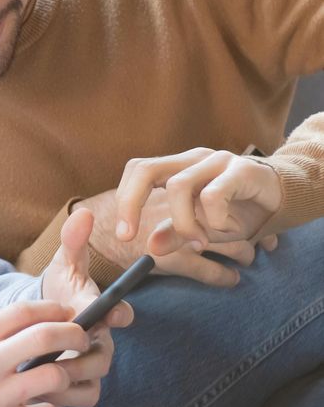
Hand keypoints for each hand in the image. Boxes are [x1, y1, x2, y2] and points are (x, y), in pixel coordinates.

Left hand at [40, 207, 132, 406]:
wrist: (41, 320)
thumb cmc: (58, 290)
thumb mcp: (63, 264)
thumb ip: (73, 241)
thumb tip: (83, 212)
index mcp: (101, 311)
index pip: (121, 314)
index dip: (118, 314)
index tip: (110, 313)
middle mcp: (102, 341)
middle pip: (104, 357)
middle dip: (82, 359)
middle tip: (56, 357)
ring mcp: (92, 366)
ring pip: (93, 382)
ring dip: (67, 381)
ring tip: (38, 376)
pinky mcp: (80, 387)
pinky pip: (83, 399)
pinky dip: (63, 398)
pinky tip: (36, 390)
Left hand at [113, 149, 283, 257]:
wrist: (284, 199)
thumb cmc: (239, 211)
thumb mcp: (202, 228)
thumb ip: (176, 233)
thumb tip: (150, 247)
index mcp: (178, 167)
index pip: (138, 171)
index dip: (124, 199)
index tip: (124, 234)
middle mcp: (192, 159)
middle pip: (145, 169)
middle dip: (130, 203)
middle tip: (131, 236)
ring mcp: (216, 160)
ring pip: (178, 187)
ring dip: (184, 224)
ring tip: (200, 242)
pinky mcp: (240, 169)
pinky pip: (213, 196)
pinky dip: (214, 220)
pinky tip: (227, 230)